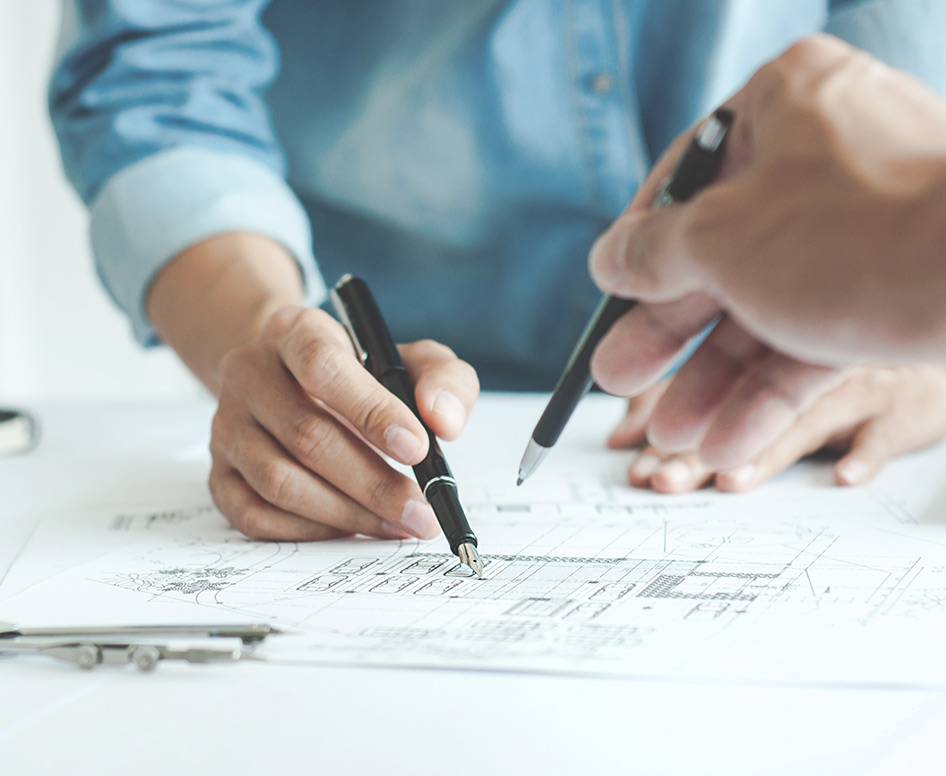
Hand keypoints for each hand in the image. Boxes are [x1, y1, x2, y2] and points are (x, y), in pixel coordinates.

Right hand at [208, 306, 478, 540]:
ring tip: (397, 524)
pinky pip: (254, 514)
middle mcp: (249, 373)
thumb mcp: (412, 359)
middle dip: (373, 482)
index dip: (370, 410)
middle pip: (306, 434)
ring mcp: (226, 425)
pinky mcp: (218, 472)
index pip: (321, 364)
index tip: (417, 448)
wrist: (293, 378)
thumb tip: (443, 423)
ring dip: (347, 512)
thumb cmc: (362, 373)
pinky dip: (309, 529)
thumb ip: (444, 379)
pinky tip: (351, 527)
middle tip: (421, 511)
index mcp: (295, 331)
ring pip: (279, 480)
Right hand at [587, 34, 945, 469]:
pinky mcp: (896, 285)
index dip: (639, 245)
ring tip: (671, 434)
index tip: (612, 291)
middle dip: (668, 336)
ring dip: (714, 379)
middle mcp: (826, 155)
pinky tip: (726, 445)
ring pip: (766, 308)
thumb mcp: (718, 240)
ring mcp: (867, 224)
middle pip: (721, 255)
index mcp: (784, 104)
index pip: (686, 176)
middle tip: (618, 377)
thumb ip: (653, 252)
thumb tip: (609, 259)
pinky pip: (815, 338)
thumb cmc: (857, 233)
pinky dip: (770, 393)